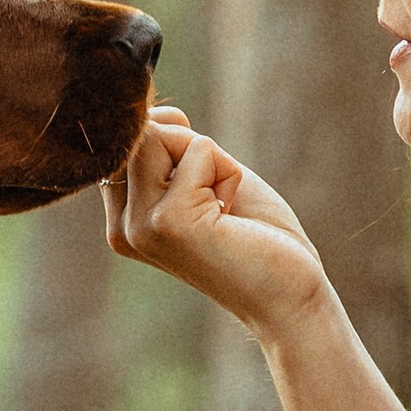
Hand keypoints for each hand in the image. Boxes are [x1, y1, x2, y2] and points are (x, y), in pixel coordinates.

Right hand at [102, 110, 330, 337]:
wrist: (289, 296)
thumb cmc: (256, 240)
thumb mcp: (207, 180)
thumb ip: (172, 148)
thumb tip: (156, 114)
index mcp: (124, 219)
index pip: (132, 141)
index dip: (177, 146)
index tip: (207, 196)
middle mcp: (122, 226)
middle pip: (143, 134)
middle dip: (193, 151)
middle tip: (218, 206)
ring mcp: (139, 226)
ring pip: (162, 135)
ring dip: (211, 161)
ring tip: (223, 209)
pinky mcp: (167, 221)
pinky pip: (199, 149)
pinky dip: (228, 172)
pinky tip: (232, 217)